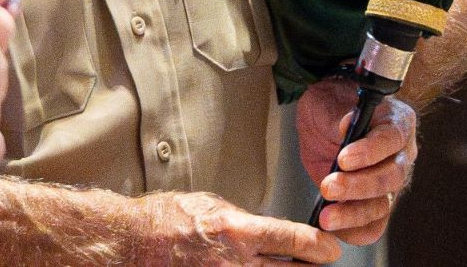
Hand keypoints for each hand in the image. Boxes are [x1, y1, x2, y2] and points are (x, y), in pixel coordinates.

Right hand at [130, 190, 340, 265]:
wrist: (134, 243)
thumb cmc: (167, 220)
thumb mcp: (212, 205)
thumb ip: (244, 221)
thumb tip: (268, 231)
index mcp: (237, 231)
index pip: (292, 239)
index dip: (319, 246)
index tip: (332, 249)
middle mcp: (235, 263)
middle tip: (319, 263)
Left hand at [295, 77, 417, 243]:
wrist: (323, 119)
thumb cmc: (332, 104)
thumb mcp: (329, 102)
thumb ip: (340, 115)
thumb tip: (349, 125)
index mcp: (397, 122)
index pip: (392, 138)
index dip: (370, 151)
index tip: (343, 159)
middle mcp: (402, 155)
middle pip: (391, 177)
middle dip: (358, 185)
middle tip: (329, 186)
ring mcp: (391, 183)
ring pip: (382, 205)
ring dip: (353, 213)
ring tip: (326, 216)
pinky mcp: (376, 203)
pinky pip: (374, 225)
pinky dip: (355, 231)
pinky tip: (334, 228)